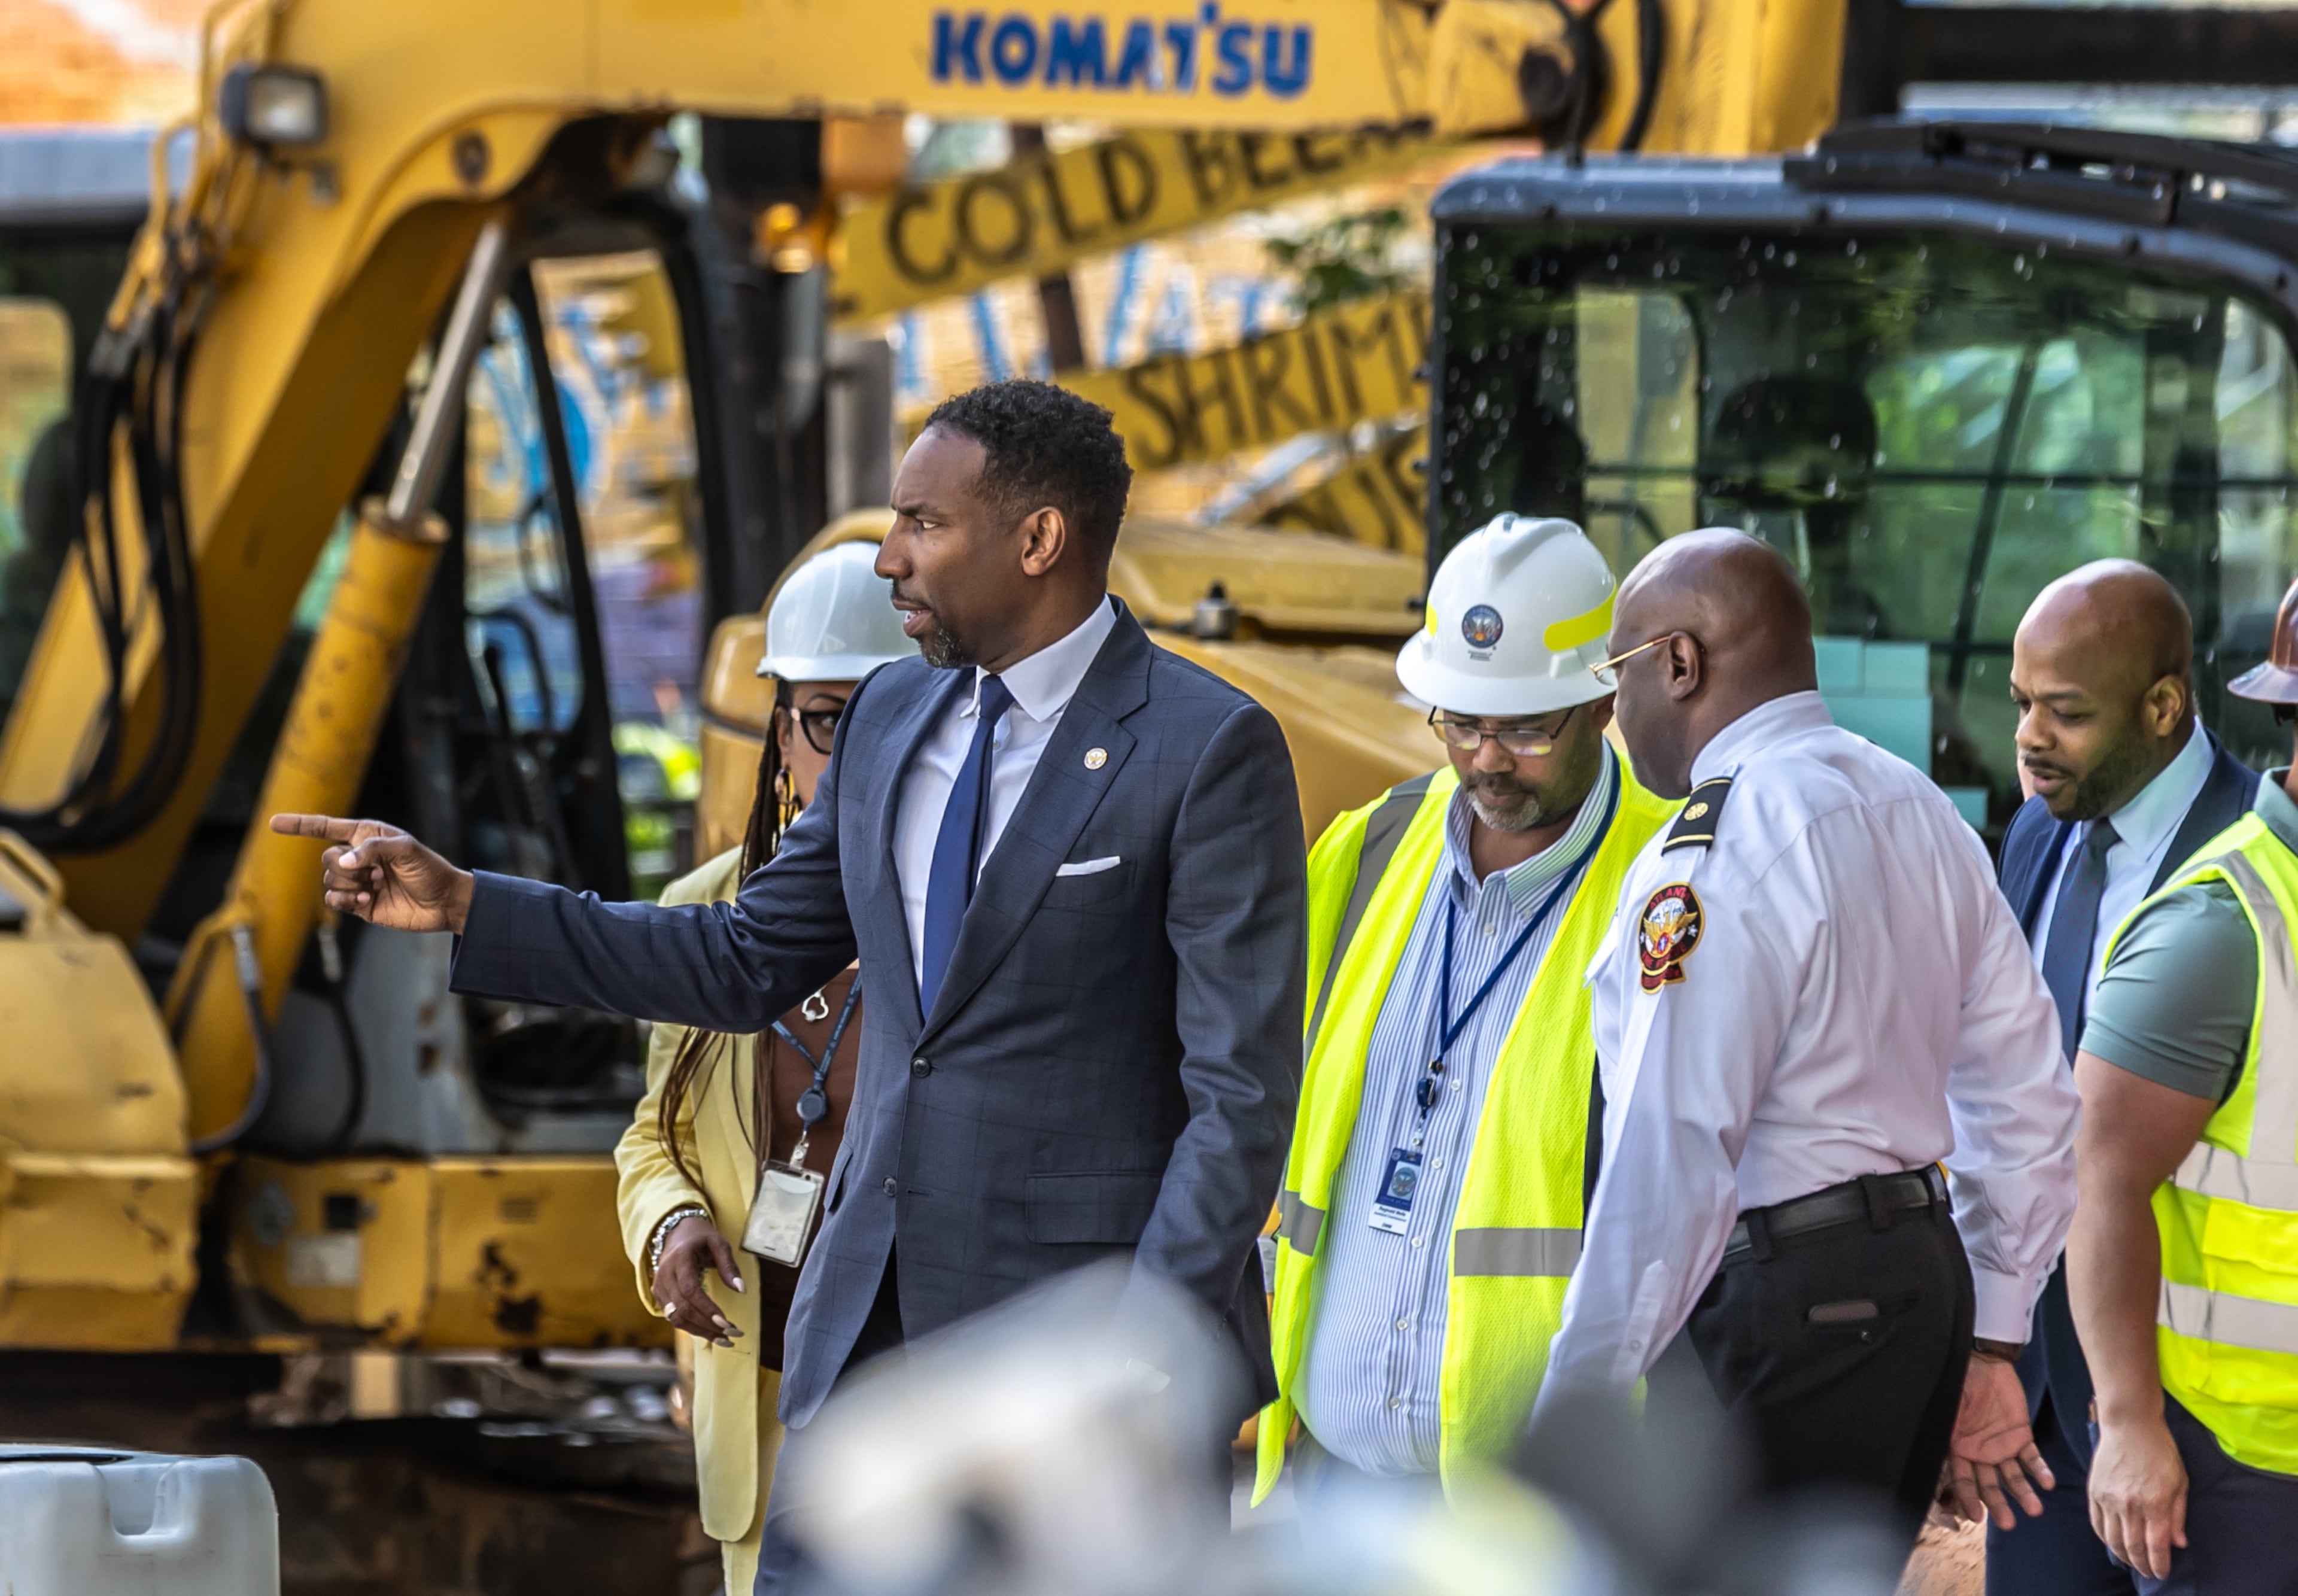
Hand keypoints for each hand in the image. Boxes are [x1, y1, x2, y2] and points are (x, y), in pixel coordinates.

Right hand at [269, 814, 474, 931]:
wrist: (443, 902)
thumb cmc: (429, 869)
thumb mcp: (406, 849)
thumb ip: (372, 849)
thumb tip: (343, 861)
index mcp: (367, 836)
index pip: (326, 827)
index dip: (300, 825)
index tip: (273, 823)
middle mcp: (358, 857)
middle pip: (326, 858)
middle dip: (345, 868)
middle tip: (376, 874)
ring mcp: (357, 881)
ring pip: (328, 880)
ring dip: (349, 885)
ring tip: (376, 887)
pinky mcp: (359, 904)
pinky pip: (333, 900)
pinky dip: (344, 900)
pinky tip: (365, 901)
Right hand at [651, 1215, 745, 1347]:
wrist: (676, 1232)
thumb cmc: (700, 1237)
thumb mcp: (719, 1243)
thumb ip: (729, 1266)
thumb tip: (742, 1290)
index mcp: (679, 1259)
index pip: (690, 1290)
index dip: (707, 1309)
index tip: (726, 1322)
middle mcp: (664, 1275)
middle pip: (683, 1308)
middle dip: (707, 1325)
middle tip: (732, 1335)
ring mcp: (659, 1286)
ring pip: (675, 1317)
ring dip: (700, 1332)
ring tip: (723, 1339)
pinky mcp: (659, 1295)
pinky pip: (673, 1317)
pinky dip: (691, 1327)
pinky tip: (709, 1332)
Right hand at [1945, 1352, 2054, 1528]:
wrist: (1983, 1362)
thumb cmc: (1958, 1381)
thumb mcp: (1946, 1405)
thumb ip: (1944, 1427)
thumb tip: (1929, 1447)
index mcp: (1957, 1448)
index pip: (1962, 1480)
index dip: (1968, 1498)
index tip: (1975, 1517)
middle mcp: (1979, 1453)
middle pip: (1989, 1485)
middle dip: (1998, 1504)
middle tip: (2008, 1524)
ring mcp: (2001, 1446)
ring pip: (2013, 1477)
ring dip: (2024, 1493)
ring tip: (2035, 1509)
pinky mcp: (2022, 1436)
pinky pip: (2032, 1458)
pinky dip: (2040, 1470)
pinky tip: (2047, 1482)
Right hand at [2090, 1412, 2187, 1580]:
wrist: (2129, 1424)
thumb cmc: (2160, 1451)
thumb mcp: (2180, 1482)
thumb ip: (2178, 1515)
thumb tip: (2178, 1543)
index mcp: (2155, 1503)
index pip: (2156, 1546)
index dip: (2160, 1565)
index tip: (2162, 1573)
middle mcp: (2129, 1505)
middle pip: (2133, 1547)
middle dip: (2142, 1565)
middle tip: (2148, 1572)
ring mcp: (2108, 1499)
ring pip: (2113, 1540)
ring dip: (2123, 1556)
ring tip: (2132, 1562)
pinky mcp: (2094, 1491)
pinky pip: (2097, 1524)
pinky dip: (2105, 1539)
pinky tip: (2114, 1544)